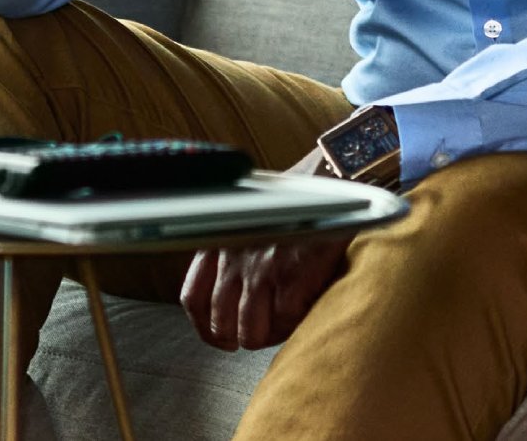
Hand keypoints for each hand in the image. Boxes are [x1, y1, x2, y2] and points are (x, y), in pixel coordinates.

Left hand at [179, 147, 350, 350]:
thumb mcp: (250, 222)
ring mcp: (261, 270)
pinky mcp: (291, 278)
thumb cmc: (294, 207)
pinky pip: (285, 322)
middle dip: (240, 336)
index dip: (205, 327)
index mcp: (220, 242)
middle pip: (220, 323)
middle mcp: (234, 258)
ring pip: (251, 333)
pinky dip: (295, 325)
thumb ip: (234, 254)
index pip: (194, 297)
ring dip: (268, 336)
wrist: (332, 187)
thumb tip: (231, 300)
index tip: (220, 338)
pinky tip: (305, 310)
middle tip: (260, 334)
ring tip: (285, 324)